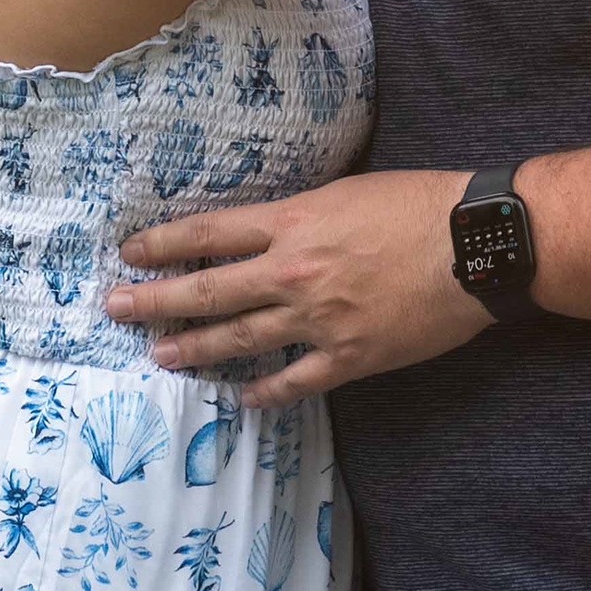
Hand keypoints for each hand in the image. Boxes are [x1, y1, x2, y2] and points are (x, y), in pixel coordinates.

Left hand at [105, 168, 493, 408]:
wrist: (475, 244)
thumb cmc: (419, 204)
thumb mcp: (347, 191)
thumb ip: (301, 215)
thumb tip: (266, 230)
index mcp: (292, 223)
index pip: (209, 233)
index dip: (163, 244)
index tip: (130, 252)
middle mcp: (293, 272)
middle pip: (208, 289)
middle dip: (155, 300)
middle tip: (116, 309)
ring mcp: (318, 320)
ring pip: (240, 339)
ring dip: (195, 348)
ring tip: (161, 355)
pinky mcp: (349, 357)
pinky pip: (295, 381)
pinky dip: (265, 392)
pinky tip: (242, 398)